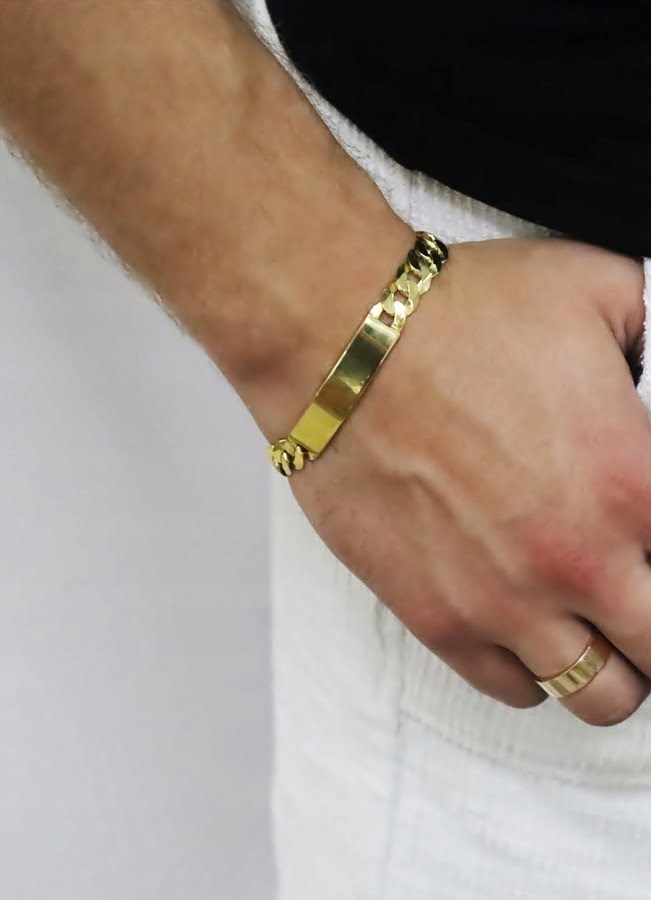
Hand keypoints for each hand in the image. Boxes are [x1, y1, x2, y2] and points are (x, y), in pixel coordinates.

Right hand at [290, 237, 649, 725]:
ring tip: (590, 624)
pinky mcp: (436, 616)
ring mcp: (505, 601)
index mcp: (635, 487)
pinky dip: (531, 670)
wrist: (343, 344)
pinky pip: (511, 688)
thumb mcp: (596, 291)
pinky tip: (524, 627)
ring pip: (597, 694)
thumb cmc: (456, 319)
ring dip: (608, 663)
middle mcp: (580, 562)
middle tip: (639, 596)